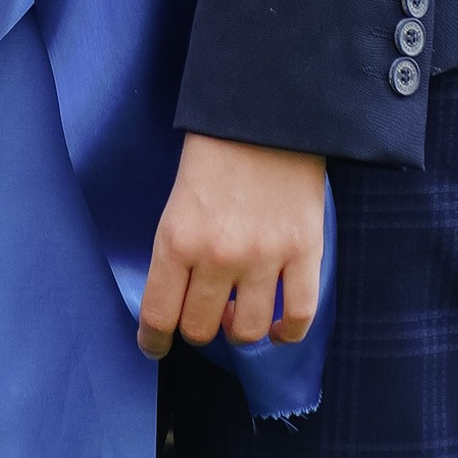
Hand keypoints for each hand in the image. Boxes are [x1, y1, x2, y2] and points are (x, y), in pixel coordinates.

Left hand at [138, 135, 325, 358]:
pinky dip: (288, 333)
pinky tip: (279, 329)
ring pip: (248, 331)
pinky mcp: (304, 252)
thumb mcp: (177, 199)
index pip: (159, 315)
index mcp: (177, 238)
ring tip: (240, 313)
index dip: (153, 340)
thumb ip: (178, 249)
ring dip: (240, 330)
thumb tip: (180, 298)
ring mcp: (264, 257)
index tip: (154, 346)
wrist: (267, 111)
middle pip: (202, 329)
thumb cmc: (215, 151)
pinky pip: (298, 316)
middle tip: (204, 314)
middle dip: (198, 329)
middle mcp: (218, 256)